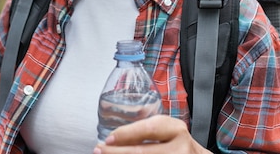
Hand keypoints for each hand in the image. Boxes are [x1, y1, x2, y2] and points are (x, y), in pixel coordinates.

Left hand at [93, 115, 212, 153]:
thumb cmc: (180, 146)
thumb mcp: (169, 133)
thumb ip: (148, 133)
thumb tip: (115, 139)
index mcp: (176, 130)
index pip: (149, 129)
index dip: (126, 133)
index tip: (108, 139)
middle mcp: (180, 148)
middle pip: (143, 151)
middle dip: (116, 152)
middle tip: (99, 150)